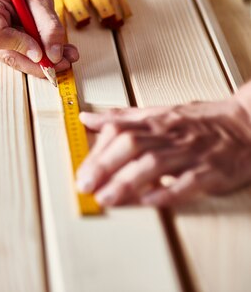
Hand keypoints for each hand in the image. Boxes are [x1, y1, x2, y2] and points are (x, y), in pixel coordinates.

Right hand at [0, 0, 78, 78]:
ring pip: (15, 60)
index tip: (43, 52)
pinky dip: (38, 59)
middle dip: (38, 62)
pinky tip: (56, 54)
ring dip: (42, 62)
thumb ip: (49, 26)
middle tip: (65, 62)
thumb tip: (54, 56)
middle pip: (7, 54)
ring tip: (68, 55)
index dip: (21, 46)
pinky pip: (18, 58)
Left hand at [75, 98, 250, 206]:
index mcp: (157, 122)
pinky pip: (191, 181)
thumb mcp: (160, 113)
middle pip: (133, 146)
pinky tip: (151, 201)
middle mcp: (172, 136)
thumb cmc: (202, 122)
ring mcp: (193, 153)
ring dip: (128, 181)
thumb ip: (123, 118)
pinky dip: (170, 190)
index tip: (80, 170)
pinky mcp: (214, 171)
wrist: (250, 123)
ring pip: (156, 163)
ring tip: (107, 198)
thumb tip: (87, 119)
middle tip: (86, 186)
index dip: (98, 151)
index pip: (121, 132)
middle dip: (106, 166)